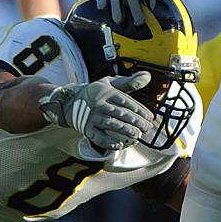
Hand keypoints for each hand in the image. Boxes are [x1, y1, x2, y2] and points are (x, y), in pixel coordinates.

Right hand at [39, 71, 158, 151]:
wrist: (70, 101)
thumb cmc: (96, 92)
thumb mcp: (111, 84)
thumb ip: (129, 82)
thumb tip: (147, 76)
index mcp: (108, 92)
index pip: (127, 102)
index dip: (140, 110)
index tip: (150, 118)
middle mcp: (100, 104)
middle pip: (121, 113)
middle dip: (136, 122)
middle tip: (147, 128)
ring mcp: (92, 116)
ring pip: (111, 124)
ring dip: (125, 131)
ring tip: (137, 135)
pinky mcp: (86, 128)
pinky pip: (97, 136)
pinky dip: (108, 142)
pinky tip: (119, 145)